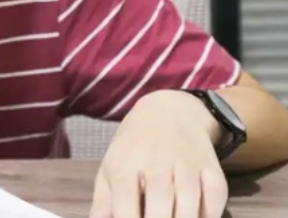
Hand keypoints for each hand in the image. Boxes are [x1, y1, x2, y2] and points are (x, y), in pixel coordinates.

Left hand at [90, 90, 227, 217]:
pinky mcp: (212, 169)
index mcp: (125, 163)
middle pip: (160, 198)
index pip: (126, 196)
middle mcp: (157, 161)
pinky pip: (216, 198)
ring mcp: (187, 164)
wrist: (169, 113)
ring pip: (190, 200)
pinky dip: (210, 215)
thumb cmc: (133, 149)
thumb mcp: (110, 168)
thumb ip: (103, 203)